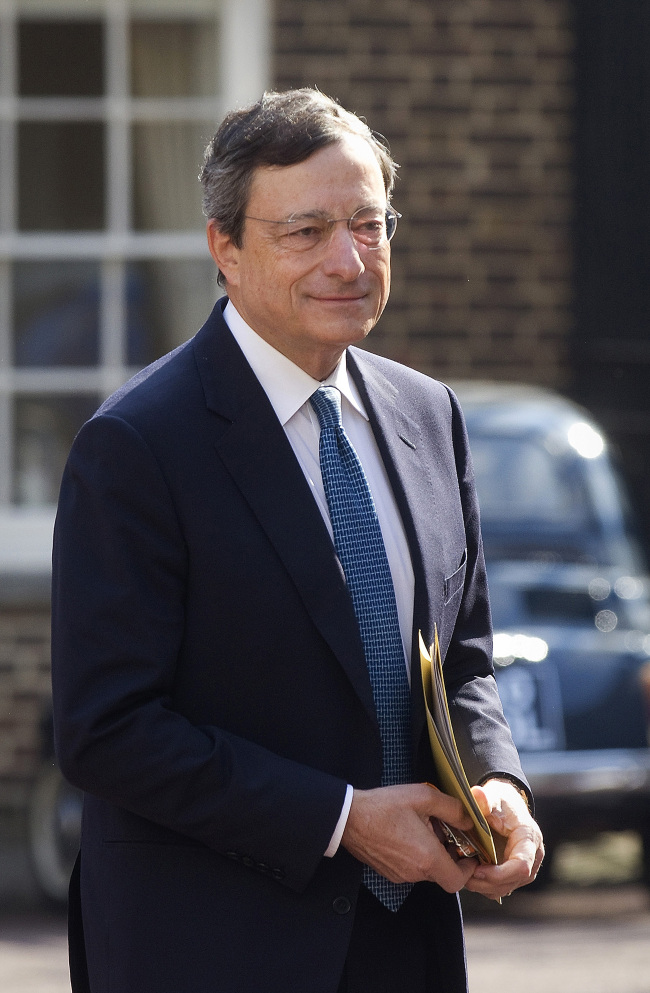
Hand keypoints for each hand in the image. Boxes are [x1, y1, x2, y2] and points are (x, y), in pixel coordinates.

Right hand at [341, 783, 479, 893]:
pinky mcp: (389, 872)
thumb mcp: (423, 797)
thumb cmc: (384, 807)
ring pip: (426, 870)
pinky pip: (411, 868)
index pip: (458, 881)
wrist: (349, 818)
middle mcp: (415, 872)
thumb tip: (469, 820)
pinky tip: (408, 834)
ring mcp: (400, 875)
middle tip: (446, 833)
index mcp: (427, 857)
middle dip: (449, 855)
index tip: (469, 854)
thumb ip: (452, 809)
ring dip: (431, 854)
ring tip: (424, 827)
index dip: (468, 870)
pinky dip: (416, 856)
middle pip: (442, 874)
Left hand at [464, 779, 544, 901]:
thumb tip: (477, 794)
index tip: (477, 869)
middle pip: (513, 881)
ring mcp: (526, 867)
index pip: (521, 866)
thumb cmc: (501, 801)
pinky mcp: (516, 873)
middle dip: (487, 882)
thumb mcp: (493, 796)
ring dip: (484, 887)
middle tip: (464, 875)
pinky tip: (471, 875)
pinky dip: (486, 886)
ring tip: (465, 874)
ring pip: (507, 887)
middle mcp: (532, 856)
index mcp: (529, 837)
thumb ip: (484, 799)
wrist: (506, 805)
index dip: (499, 874)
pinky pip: (502, 887)